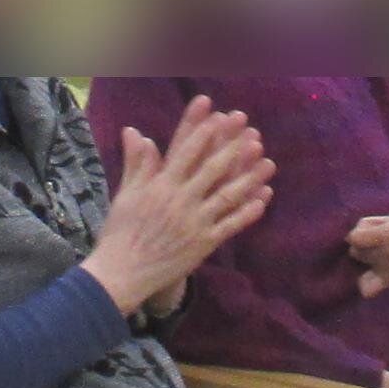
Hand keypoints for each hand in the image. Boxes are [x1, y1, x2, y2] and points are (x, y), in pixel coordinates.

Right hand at [89, 100, 273, 309]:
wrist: (122, 273)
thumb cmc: (120, 232)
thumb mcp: (125, 193)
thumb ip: (136, 163)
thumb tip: (134, 130)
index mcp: (160, 186)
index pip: (185, 152)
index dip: (203, 132)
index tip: (217, 114)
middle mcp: (180, 201)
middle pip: (212, 169)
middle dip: (233, 147)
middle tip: (251, 129)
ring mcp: (195, 223)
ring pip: (227, 196)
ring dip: (249, 178)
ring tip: (268, 162)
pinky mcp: (203, 244)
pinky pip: (230, 226)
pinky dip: (247, 213)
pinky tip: (263, 200)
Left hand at [346, 211, 388, 294]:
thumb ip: (376, 223)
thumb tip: (357, 231)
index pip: (354, 237)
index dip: (357, 234)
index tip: (365, 233)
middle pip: (357, 252)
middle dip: (363, 246)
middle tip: (376, 242)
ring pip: (361, 267)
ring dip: (367, 260)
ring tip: (378, 255)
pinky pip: (368, 288)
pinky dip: (367, 283)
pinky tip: (374, 274)